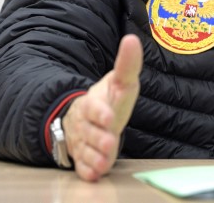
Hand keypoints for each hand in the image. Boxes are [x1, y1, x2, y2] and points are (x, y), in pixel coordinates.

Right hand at [63, 34, 142, 181]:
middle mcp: (86, 124)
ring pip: (86, 151)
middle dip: (99, 138)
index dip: (100, 112)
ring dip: (94, 157)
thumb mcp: (119, 82)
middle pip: (90, 132)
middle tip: (109, 143)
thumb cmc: (108, 100)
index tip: (109, 117)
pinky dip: (87, 171)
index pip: (94, 107)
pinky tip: (94, 174)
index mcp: (94, 104)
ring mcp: (83, 142)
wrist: (85, 118)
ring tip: (103, 162)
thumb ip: (127, 65)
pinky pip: (81, 166)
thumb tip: (132, 39)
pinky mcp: (84, 158)